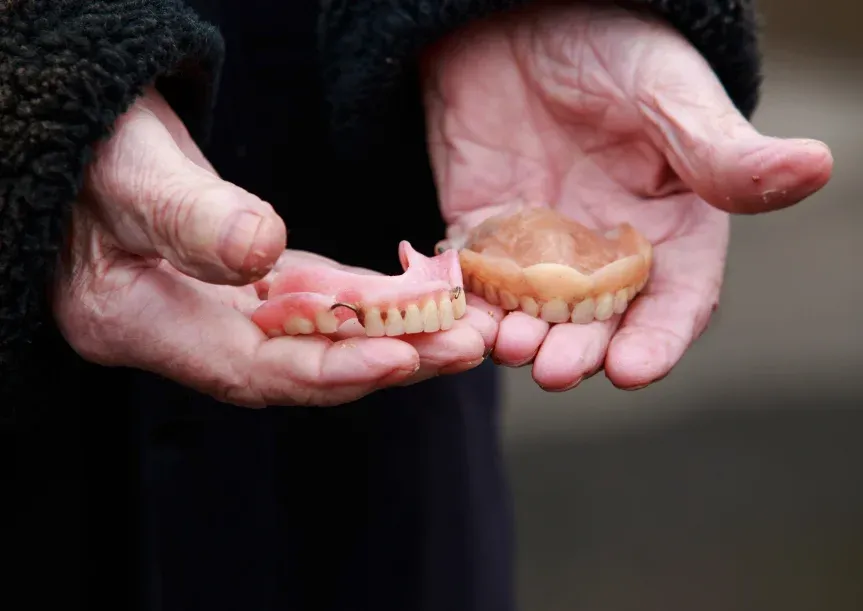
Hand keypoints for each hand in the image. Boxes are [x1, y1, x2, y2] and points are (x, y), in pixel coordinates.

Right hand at [54, 89, 491, 407]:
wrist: (83, 130)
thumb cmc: (87, 142)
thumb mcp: (128, 170)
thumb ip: (187, 216)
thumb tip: (260, 251)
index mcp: (140, 323)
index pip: (250, 369)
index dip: (330, 369)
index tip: (402, 358)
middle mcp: (188, 330)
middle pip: (300, 364)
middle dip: (386, 359)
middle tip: (465, 347)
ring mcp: (220, 308)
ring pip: (318, 335)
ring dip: (394, 333)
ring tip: (465, 328)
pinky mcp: (247, 279)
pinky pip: (316, 299)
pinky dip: (370, 301)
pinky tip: (423, 298)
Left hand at [422, 4, 831, 390]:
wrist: (517, 16)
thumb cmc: (610, 45)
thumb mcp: (669, 93)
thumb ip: (723, 149)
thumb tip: (814, 168)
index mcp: (668, 229)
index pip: (675, 301)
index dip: (658, 339)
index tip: (633, 370)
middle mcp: (605, 253)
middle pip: (598, 323)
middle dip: (579, 350)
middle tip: (554, 369)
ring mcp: (539, 248)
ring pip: (533, 314)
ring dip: (520, 339)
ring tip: (506, 347)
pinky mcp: (481, 234)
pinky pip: (473, 283)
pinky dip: (467, 307)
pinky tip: (456, 322)